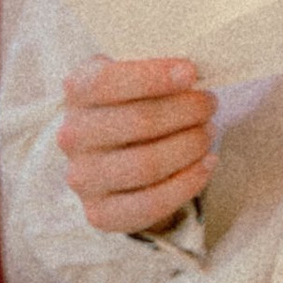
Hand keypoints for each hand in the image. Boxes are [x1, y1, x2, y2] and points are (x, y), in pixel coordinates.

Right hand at [59, 56, 216, 233]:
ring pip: (146, 165)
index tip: (191, 72)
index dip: (152, 76)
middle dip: (185, 111)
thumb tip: (193, 71)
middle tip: (210, 103)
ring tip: (208, 132)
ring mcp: (82, 177)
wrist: (115, 154)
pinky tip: (207, 164)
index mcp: (77, 91)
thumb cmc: (134, 103)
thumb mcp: (135, 76)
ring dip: (189, 146)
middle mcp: (72, 136)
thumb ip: (154, 68)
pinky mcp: (100, 213)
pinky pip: (150, 204)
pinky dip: (187, 183)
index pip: (106, 82)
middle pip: (137, 122)